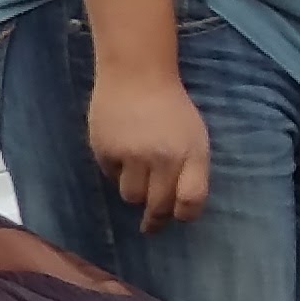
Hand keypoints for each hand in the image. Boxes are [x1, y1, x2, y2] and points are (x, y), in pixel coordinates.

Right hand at [87, 67, 213, 229]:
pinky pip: (111, 175)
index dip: (184, 215)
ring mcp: (131, 154)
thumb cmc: (171, 107)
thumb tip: (177, 206)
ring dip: (135, 192)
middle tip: (150, 225)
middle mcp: (163, 157)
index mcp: (191, 152)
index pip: (191, 199)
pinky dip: (117, 171)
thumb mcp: (194, 136)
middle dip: (155, 218)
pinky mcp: (105, 149)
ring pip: (131, 195)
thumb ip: (190, 169)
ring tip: (136, 179)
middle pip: (158, 205)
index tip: (177, 217)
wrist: (136, 75)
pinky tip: (121, 153)